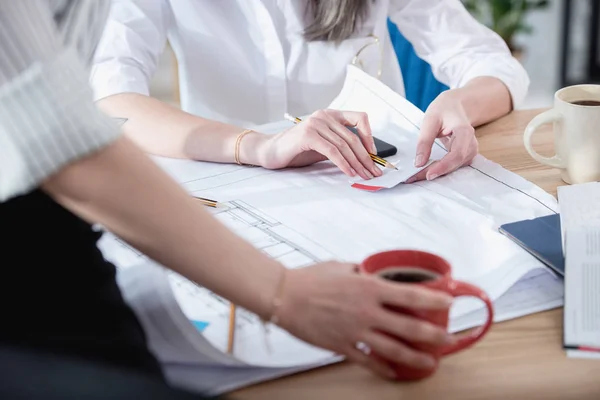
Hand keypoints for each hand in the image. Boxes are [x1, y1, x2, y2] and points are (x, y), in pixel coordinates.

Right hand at [255, 109, 382, 179]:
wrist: (270, 152)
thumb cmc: (296, 150)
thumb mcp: (323, 145)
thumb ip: (340, 146)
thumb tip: (364, 158)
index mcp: (330, 114)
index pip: (360, 118)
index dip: (370, 137)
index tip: (374, 155)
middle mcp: (324, 116)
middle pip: (353, 137)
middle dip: (366, 157)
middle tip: (374, 172)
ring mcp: (315, 124)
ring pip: (344, 145)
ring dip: (357, 163)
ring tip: (364, 176)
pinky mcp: (308, 135)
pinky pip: (332, 151)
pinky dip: (343, 163)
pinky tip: (349, 173)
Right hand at [274, 262, 453, 378]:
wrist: (284, 296)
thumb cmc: (311, 279)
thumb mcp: (343, 266)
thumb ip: (363, 272)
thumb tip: (374, 274)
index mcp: (369, 288)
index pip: (411, 295)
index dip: (434, 300)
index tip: (449, 303)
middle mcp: (367, 311)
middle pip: (409, 327)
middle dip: (433, 335)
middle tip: (446, 338)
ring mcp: (355, 331)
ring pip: (393, 349)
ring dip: (415, 357)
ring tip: (429, 361)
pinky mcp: (342, 346)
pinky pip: (368, 360)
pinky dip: (383, 368)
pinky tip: (393, 372)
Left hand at [407, 90, 478, 182]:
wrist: (454, 107)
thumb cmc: (443, 111)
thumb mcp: (430, 120)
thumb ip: (424, 141)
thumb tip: (419, 163)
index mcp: (464, 132)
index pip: (457, 154)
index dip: (443, 166)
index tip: (428, 175)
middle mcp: (471, 144)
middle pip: (455, 164)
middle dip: (435, 172)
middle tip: (413, 178)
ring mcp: (469, 151)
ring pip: (454, 168)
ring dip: (436, 173)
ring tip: (415, 176)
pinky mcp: (464, 156)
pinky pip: (452, 166)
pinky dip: (439, 170)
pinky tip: (425, 171)